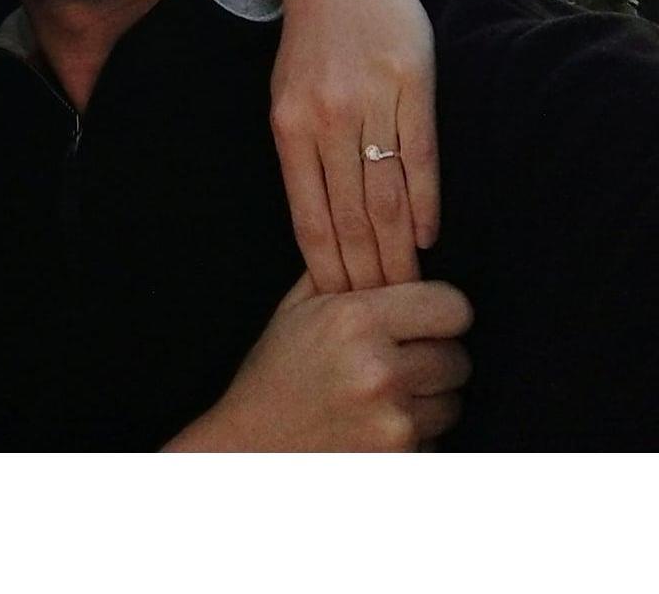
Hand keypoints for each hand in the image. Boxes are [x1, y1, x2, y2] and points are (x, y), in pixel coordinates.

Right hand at [165, 273, 472, 451]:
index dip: (440, 311)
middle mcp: (379, 369)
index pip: (451, 306)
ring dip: (429, 399)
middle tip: (398, 362)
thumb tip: (394, 248)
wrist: (249, 449)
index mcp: (354, 319)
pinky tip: (376, 427)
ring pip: (453, 401)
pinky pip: (437, 438)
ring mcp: (393, 421)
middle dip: (435, 358)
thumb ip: (346, 275)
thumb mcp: (297, 310)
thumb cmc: (274, 375)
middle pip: (458, 356)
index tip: (424, 319)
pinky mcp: (400, 459)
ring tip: (383, 397)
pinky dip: (417, 434)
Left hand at [265, 0, 439, 292]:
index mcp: (289, 126)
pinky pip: (421, 154)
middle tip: (381, 316)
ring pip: (386, 193)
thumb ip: (300, 156)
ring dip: (399, 250)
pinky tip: (428, 236)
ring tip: (410, 289)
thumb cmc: (308, 47)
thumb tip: (319, 230)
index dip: (326, 267)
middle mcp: (327, 118)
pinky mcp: (412, 82)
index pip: (309, 216)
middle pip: (350, 215)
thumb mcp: (285, 98)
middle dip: (367, 272)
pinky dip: (426, 200)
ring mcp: (371, 100)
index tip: (339, 308)